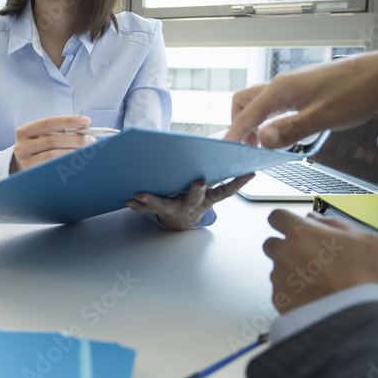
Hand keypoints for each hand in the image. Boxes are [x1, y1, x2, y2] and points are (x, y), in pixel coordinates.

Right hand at [10, 115, 96, 173]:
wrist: (21, 167)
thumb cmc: (37, 149)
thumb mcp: (41, 136)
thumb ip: (58, 131)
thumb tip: (84, 127)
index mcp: (24, 131)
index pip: (49, 122)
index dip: (69, 121)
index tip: (86, 121)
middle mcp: (21, 146)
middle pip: (53, 140)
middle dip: (75, 139)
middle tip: (91, 139)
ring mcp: (25, 162)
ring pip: (53, 155)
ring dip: (73, 152)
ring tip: (86, 151)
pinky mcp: (31, 174)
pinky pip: (52, 168)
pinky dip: (67, 163)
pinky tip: (76, 161)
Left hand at [126, 174, 253, 229]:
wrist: (181, 222)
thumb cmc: (195, 198)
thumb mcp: (210, 192)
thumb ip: (219, 177)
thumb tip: (236, 154)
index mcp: (208, 198)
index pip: (226, 191)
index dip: (238, 183)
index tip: (249, 173)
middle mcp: (192, 204)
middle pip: (196, 197)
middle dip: (198, 190)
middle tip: (199, 182)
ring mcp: (175, 208)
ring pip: (165, 204)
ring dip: (153, 199)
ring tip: (141, 194)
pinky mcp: (160, 210)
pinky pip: (147, 210)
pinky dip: (138, 206)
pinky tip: (129, 200)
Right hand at [224, 49, 377, 148]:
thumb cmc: (359, 92)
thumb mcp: (324, 117)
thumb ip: (290, 130)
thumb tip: (261, 140)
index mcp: (282, 90)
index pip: (245, 114)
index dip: (234, 135)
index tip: (226, 152)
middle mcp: (283, 85)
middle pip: (244, 103)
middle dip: (240, 126)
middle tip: (247, 149)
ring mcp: (293, 86)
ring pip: (261, 104)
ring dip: (257, 124)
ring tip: (266, 146)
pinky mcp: (304, 90)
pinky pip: (277, 105)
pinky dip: (272, 120)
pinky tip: (287, 133)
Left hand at [262, 210, 377, 312]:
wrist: (367, 320)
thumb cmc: (370, 280)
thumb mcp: (364, 239)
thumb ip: (334, 225)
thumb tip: (317, 220)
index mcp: (302, 233)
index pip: (277, 217)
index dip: (287, 222)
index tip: (296, 227)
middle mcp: (285, 254)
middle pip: (273, 244)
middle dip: (287, 248)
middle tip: (312, 258)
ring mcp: (280, 280)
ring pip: (278, 269)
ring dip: (293, 272)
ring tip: (321, 283)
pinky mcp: (281, 303)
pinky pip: (282, 292)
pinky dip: (294, 294)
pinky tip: (316, 298)